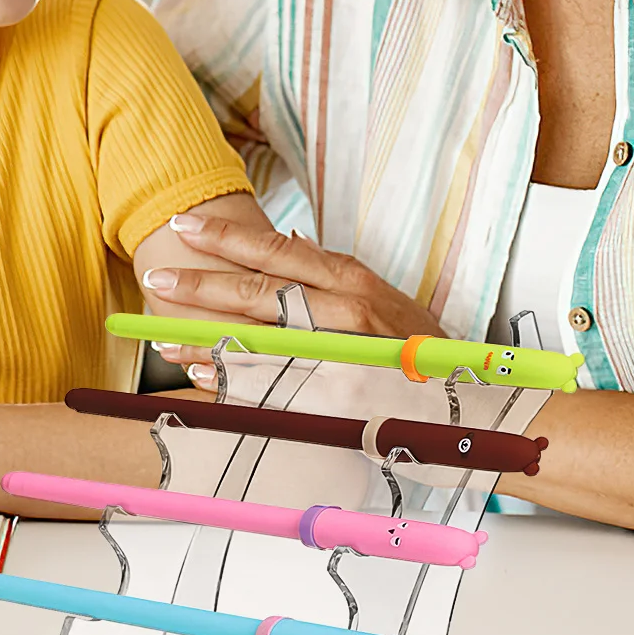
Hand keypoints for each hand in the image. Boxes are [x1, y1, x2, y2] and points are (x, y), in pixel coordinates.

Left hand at [143, 212, 443, 371]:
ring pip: (254, 342)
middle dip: (198, 285)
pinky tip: (201, 379)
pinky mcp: (337, 401)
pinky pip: (269, 389)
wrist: (477, 408)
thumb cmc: (427, 354)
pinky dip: (232, 383)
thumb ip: (333, 275)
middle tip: (156, 277)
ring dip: (204, 342)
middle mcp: (344, 313)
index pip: (275, 251)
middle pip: (255, 292)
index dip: (225, 239)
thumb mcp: (385, 298)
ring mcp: (339, 358)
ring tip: (163, 341)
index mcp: (352, 282)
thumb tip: (288, 243)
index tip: (184, 226)